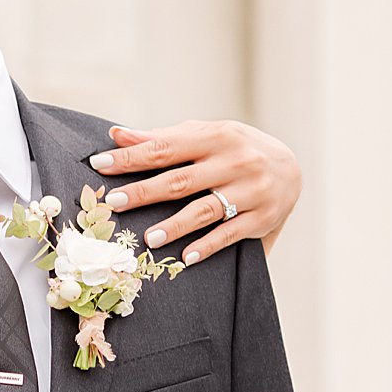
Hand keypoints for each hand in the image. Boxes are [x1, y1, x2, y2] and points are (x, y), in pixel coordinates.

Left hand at [87, 119, 301, 264]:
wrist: (292, 167)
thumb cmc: (234, 150)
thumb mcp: (203, 136)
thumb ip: (162, 138)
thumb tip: (117, 134)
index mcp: (216, 135)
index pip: (165, 148)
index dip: (131, 157)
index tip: (99, 164)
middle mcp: (236, 160)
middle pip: (181, 180)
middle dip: (144, 192)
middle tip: (112, 203)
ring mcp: (252, 189)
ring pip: (207, 209)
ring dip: (176, 225)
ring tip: (149, 238)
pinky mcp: (264, 216)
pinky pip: (231, 233)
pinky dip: (209, 245)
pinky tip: (186, 257)